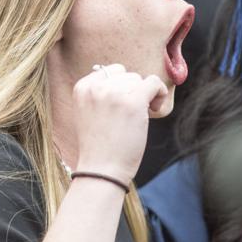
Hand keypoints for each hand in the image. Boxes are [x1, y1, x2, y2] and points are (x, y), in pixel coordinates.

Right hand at [71, 64, 167, 183]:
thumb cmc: (99, 147)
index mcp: (82, 87)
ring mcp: (114, 93)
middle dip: (132, 92)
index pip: (109, 71)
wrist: (101, 170)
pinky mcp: (133, 102)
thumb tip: (126, 77)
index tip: (121, 105)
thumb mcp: (88, 113)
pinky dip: (160, 93)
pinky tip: (155, 109)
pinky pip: (154, 83)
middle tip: (130, 115)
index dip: (120, 86)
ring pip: (139, 79)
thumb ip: (100, 93)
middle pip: (126, 75)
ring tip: (139, 116)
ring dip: (144, 95)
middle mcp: (96, 87)